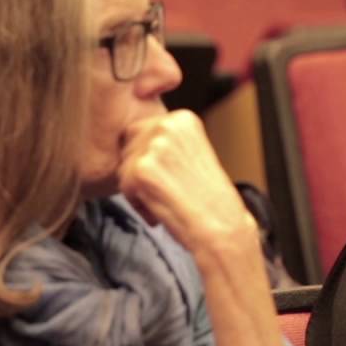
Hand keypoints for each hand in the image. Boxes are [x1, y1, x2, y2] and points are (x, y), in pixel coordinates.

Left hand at [118, 110, 255, 253]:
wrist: (222, 227)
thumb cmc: (210, 199)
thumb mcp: (193, 153)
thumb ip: (167, 141)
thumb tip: (132, 141)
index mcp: (183, 118)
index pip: (142, 129)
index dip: (152, 158)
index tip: (174, 175)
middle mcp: (168, 125)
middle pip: (129, 145)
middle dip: (140, 169)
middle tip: (169, 189)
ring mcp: (154, 146)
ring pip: (124, 166)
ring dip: (138, 187)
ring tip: (168, 198)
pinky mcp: (141, 169)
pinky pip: (123, 186)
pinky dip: (138, 203)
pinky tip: (161, 208)